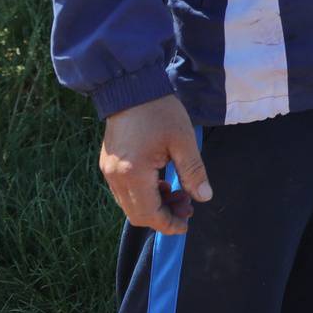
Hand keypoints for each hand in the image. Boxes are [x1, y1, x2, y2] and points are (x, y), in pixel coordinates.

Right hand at [99, 94, 210, 235]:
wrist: (131, 88)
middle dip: (164, 216)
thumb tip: (204, 197)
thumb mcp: (183, 140)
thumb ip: (193, 171)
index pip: (149, 214)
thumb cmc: (159, 111)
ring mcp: (108, 172)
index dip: (168, 224)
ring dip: (154, 205)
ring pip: (130, 204)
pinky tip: (163, 182)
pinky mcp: (108, 165)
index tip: (186, 225)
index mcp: (133, 174)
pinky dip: (144, 194)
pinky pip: (125, 192)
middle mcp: (115, 178)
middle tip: (188, 206)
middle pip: (137, 214)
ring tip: (179, 192)